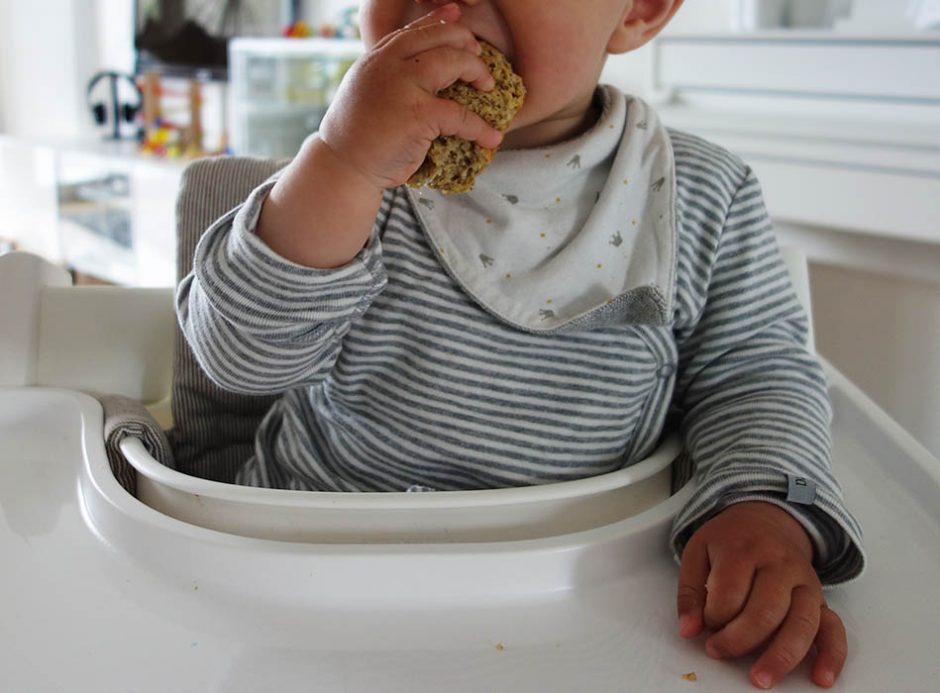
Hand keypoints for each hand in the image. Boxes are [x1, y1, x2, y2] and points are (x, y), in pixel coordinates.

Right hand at [317, 2, 502, 190]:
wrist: (344, 166)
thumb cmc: (355, 138)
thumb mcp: (366, 93)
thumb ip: (387, 76)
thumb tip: (416, 72)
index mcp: (377, 59)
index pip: (413, 30)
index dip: (439, 20)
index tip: (457, 16)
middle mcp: (389, 65)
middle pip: (438, 37)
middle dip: (465, 42)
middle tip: (479, 59)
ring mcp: (404, 87)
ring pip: (453, 61)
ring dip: (477, 71)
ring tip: (488, 87)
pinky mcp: (419, 115)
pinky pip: (460, 114)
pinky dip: (480, 128)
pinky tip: (491, 137)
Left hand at [676, 501, 845, 688]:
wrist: (766, 520)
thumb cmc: (729, 541)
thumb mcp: (698, 553)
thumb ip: (689, 591)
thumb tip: (688, 630)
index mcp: (744, 549)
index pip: (729, 594)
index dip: (713, 617)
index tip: (705, 622)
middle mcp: (780, 564)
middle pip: (765, 611)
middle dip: (739, 640)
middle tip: (717, 651)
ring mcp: (805, 581)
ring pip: (802, 623)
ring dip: (781, 656)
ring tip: (761, 679)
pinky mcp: (821, 598)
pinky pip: (834, 628)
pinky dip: (831, 655)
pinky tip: (821, 677)